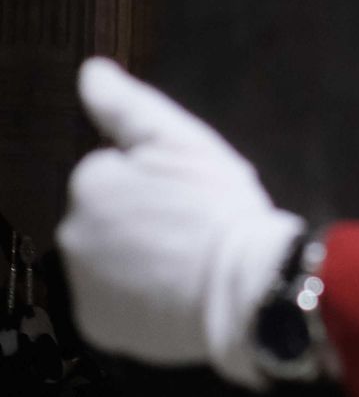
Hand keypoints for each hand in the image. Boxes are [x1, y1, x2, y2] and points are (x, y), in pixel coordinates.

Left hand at [57, 58, 303, 388]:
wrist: (248, 286)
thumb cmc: (221, 208)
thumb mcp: (185, 141)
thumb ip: (128, 106)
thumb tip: (90, 70)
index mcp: (91, 181)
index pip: (113, 172)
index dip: (154, 181)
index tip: (188, 194)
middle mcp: (71, 232)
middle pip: (105, 217)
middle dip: (137, 219)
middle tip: (187, 228)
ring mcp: (81, 284)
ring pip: (106, 259)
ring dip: (133, 257)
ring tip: (184, 262)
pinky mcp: (96, 326)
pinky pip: (111, 303)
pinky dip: (134, 299)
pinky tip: (170, 293)